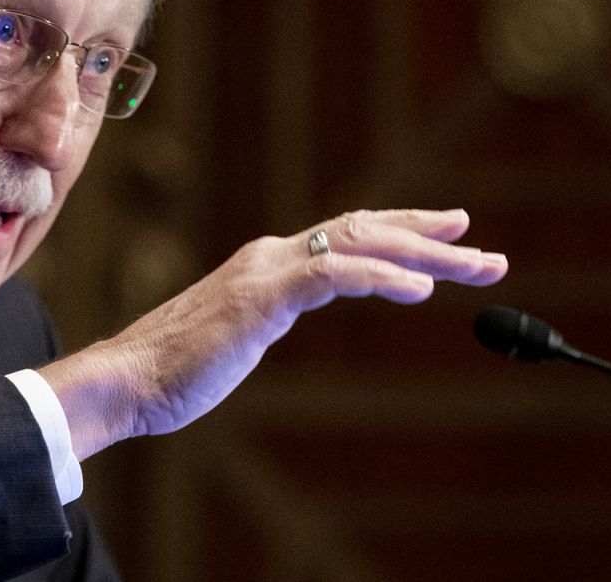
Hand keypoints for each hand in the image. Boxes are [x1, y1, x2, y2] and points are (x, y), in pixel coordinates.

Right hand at [39, 208, 506, 459]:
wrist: (126, 381)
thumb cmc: (173, 370)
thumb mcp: (233, 335)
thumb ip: (262, 315)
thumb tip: (277, 316)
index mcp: (264, 264)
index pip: (344, 233)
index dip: (400, 229)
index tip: (447, 232)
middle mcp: (269, 256)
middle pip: (363, 229)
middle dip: (429, 236)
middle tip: (484, 250)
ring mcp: (264, 273)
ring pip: (358, 245)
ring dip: (424, 254)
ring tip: (475, 266)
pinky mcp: (259, 298)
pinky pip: (331, 275)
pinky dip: (380, 276)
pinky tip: (419, 290)